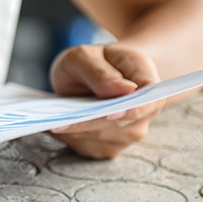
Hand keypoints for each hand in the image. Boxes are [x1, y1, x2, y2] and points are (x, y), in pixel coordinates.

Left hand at [48, 43, 162, 158]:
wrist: (99, 73)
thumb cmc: (97, 61)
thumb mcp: (88, 55)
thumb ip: (100, 71)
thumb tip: (121, 89)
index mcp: (150, 85)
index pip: (144, 104)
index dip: (129, 111)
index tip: (109, 114)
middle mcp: (145, 113)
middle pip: (117, 126)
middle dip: (88, 124)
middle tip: (57, 122)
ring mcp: (129, 133)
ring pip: (99, 139)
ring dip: (75, 131)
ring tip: (53, 121)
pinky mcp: (110, 146)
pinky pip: (87, 146)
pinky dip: (70, 137)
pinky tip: (57, 125)